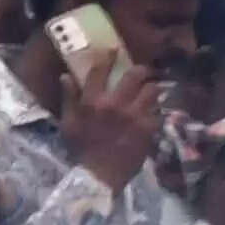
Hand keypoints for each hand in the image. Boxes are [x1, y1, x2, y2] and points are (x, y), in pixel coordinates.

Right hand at [53, 53, 162, 185]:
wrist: (100, 175)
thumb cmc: (82, 149)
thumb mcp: (68, 123)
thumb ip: (69, 98)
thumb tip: (66, 75)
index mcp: (91, 101)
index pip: (99, 71)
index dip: (107, 57)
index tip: (114, 50)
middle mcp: (114, 104)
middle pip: (135, 75)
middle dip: (141, 70)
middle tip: (142, 72)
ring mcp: (134, 115)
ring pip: (152, 90)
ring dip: (152, 89)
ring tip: (150, 91)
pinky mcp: (148, 127)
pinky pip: (158, 110)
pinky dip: (156, 109)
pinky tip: (153, 111)